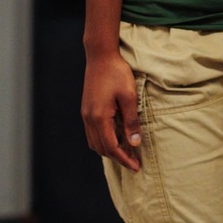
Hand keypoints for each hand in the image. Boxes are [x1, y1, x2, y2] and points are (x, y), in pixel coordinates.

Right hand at [82, 51, 142, 171]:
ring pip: (95, 142)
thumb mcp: (129, 96)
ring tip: (127, 151)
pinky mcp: (86, 109)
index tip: (136, 167)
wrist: (100, 56)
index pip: (111, 147)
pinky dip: (103, 140)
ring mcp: (86, 114)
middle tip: (134, 161)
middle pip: (101, 148)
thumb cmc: (116, 73)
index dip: (124, 159)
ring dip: (109, 150)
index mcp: (100, 117)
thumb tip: (135, 143)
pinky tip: (115, 137)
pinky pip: (92, 133)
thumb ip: (131, 121)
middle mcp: (89, 119)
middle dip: (118, 158)